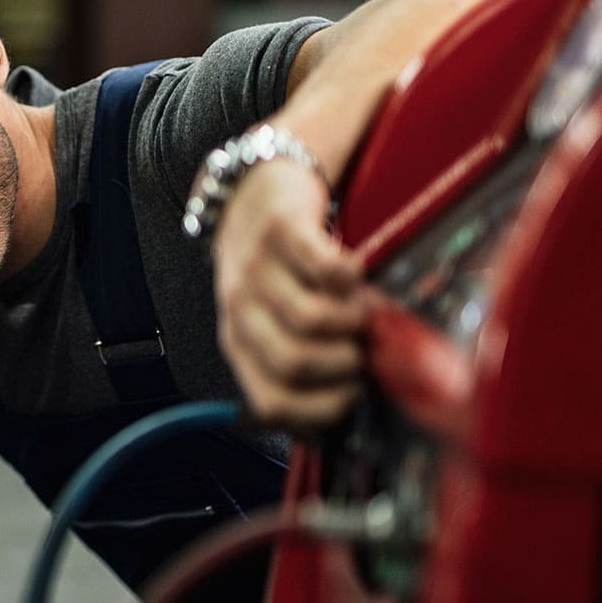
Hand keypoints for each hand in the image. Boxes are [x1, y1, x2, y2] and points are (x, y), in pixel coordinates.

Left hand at [211, 161, 371, 430]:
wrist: (252, 194)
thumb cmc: (276, 271)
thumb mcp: (272, 320)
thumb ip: (302, 359)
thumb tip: (355, 407)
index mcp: (238, 343)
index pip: (272, 403)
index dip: (322, 408)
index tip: (354, 395)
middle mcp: (239, 309)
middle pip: (294, 363)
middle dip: (344, 365)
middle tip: (363, 349)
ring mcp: (256, 267)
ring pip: (310, 320)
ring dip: (352, 322)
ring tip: (363, 312)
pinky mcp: (281, 228)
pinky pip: (324, 267)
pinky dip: (351, 278)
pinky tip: (355, 276)